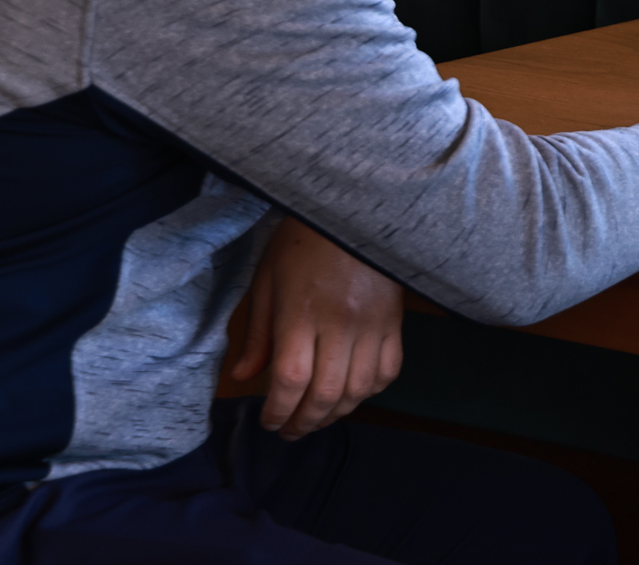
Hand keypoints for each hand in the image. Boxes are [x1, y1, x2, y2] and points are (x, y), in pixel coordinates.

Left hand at [227, 219, 404, 438]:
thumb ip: (258, 334)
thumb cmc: (303, 242)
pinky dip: (370, 391)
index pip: (290, 380)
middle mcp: (340, 325)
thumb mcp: (267, 281)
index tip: (268, 422)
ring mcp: (373, 325)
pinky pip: (388, 370)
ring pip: (358, 390)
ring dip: (336, 414)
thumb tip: (242, 378)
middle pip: (325, 394)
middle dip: (304, 423)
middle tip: (289, 431)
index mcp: (301, 314)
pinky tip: (352, 393)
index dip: (277, 411)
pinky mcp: (395, 321)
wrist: (355, 208)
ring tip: (317, 418)